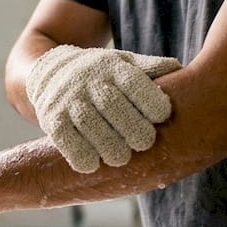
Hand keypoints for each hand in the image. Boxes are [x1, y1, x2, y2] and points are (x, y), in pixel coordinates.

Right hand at [25, 46, 179, 171]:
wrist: (48, 71)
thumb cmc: (99, 73)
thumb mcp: (123, 62)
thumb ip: (150, 68)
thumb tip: (178, 68)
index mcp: (111, 66)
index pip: (134, 83)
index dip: (152, 102)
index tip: (161, 117)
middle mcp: (87, 80)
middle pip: (113, 105)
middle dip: (133, 129)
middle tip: (144, 143)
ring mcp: (67, 100)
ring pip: (90, 125)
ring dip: (109, 147)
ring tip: (121, 158)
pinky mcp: (52, 119)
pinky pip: (66, 141)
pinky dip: (82, 156)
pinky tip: (94, 163)